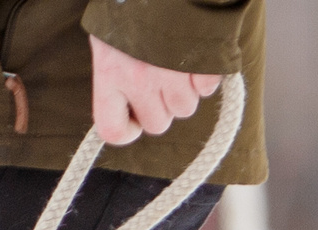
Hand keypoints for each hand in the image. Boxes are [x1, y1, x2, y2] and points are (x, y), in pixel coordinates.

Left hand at [89, 35, 220, 144]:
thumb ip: (114, 71)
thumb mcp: (109, 35)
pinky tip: (194, 53)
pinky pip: (208, 88)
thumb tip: (125, 103)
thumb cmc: (129, 2)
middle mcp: (139, 79)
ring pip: (185, 108)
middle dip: (161, 107)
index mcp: (110, 72)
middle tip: (159, 80)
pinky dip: (206, 76)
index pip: (112, 129)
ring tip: (176, 60)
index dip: (126, 129)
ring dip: (184, 90)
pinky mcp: (201, 63)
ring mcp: (172, 73)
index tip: (132, 118)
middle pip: (158, 124)